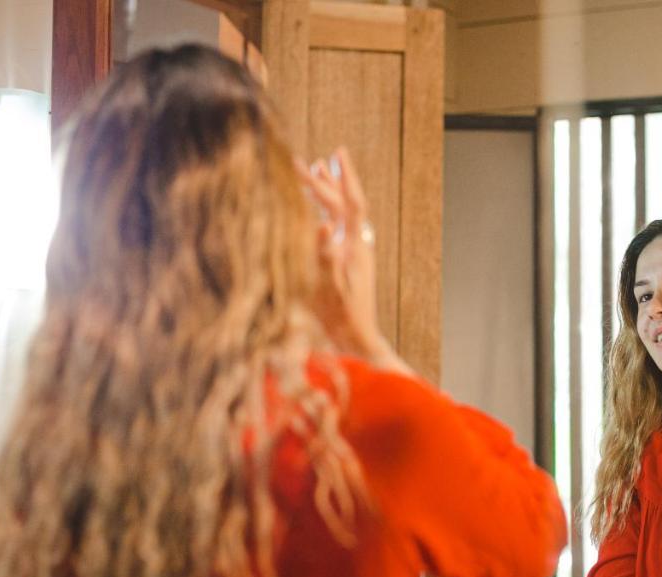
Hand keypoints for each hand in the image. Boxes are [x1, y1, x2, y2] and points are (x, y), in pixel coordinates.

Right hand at [299, 149, 410, 374]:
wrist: (355, 339)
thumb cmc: (340, 316)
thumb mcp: (329, 286)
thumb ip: (325, 255)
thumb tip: (324, 225)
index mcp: (355, 246)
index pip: (351, 203)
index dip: (344, 177)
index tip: (335, 152)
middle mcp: (357, 245)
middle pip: (344, 203)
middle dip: (327, 180)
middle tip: (305, 161)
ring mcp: (352, 252)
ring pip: (342, 214)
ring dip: (330, 191)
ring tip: (319, 167)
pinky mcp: (346, 261)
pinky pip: (336, 227)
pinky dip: (324, 211)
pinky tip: (314, 206)